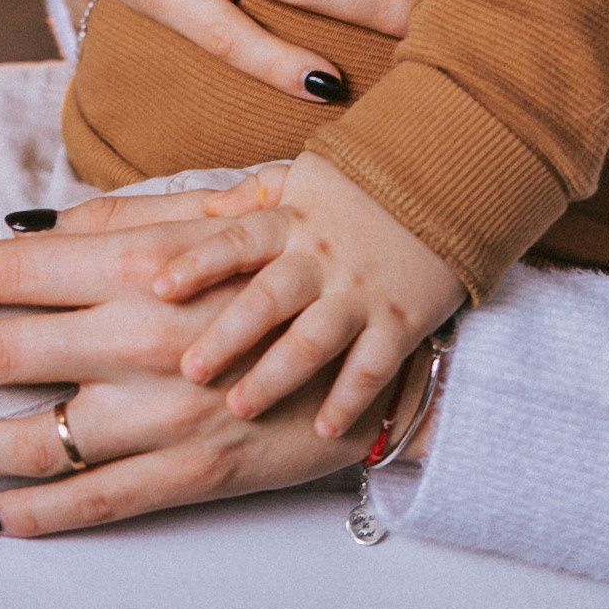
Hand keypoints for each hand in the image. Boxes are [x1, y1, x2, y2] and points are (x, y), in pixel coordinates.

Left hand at [0, 202, 381, 533]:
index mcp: (152, 267)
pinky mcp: (194, 473)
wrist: (390, 350)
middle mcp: (149, 339)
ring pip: (37, 437)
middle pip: (10, 347)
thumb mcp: (221, 219)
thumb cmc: (300, 271)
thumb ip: (124, 217)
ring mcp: (169, 414)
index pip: (27, 267)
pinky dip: (36, 515)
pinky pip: (97, 503)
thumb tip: (29, 224)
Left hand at [163, 153, 464, 433]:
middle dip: (228, 336)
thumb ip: (252, 196)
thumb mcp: (303, 178)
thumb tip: (199, 209)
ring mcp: (362, 292)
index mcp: (291, 222)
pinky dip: (350, 399)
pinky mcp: (401, 321)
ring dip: (277, 375)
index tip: (160, 288)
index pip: (238, 241)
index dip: (199, 263)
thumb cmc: (361, 188)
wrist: (448, 185)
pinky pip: (373, 366)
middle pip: (269, 298)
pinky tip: (323, 430)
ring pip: (315, 338)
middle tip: (191, 370)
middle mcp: (321, 259)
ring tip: (241, 408)